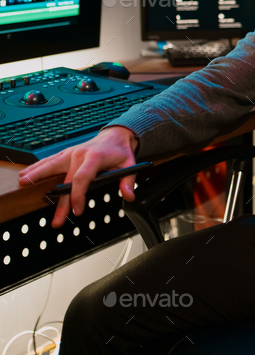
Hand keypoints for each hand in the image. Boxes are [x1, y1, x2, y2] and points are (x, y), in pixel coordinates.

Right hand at [18, 127, 138, 227]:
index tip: (77, 210)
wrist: (115, 135)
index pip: (82, 178)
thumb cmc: (120, 151)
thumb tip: (128, 196)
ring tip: (23, 184)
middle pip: (64, 177)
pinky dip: (38, 167)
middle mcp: (80, 154)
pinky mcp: (66, 154)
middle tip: (55, 219)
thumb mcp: (130, 165)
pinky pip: (50, 161)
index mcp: (94, 157)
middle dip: (58, 200)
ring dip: (37, 175)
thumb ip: (128, 181)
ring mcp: (71, 153)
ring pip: (51, 165)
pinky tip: (26, 174)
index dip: (78, 195)